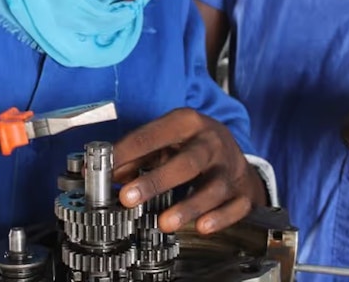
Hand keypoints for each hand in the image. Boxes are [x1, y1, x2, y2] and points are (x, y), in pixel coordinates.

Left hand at [112, 108, 265, 234]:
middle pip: (186, 162)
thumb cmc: (193, 146)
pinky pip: (235, 207)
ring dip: (188, 207)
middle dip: (155, 181)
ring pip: (212, 188)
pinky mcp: (243, 192)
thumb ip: (139, 155)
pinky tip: (202, 226)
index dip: (127, 152)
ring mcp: (230, 168)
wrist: (235, 156)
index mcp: (188, 123)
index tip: (106, 168)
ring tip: (164, 222)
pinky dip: (219, 218)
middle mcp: (211, 143)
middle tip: (128, 198)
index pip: (153, 135)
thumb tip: (111, 174)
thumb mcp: (166, 141)